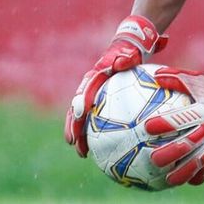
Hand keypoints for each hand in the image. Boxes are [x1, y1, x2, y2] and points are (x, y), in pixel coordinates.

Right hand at [64, 15, 166, 156]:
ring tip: (81, 152)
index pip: (85, 90)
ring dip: (78, 134)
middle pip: (77, 108)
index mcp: (95, 76)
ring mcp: (92, 96)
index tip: (80, 115)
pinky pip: (93, 120)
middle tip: (73, 142)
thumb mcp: (129, 53)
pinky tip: (97, 150)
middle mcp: (89, 87)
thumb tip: (122, 61)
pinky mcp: (98, 104)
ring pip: (81, 118)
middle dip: (73, 125)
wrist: (128, 51)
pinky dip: (91, 134)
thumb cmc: (130, 53)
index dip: (81, 102)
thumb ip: (125, 57)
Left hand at [145, 54, 203, 184]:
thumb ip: (175, 77)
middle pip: (189, 144)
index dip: (164, 124)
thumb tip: (155, 76)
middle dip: (171, 153)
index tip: (147, 128)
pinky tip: (188, 181)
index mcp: (203, 110)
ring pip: (200, 160)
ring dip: (184, 171)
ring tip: (168, 180)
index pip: (180, 119)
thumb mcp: (195, 80)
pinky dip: (200, 174)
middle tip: (154, 159)